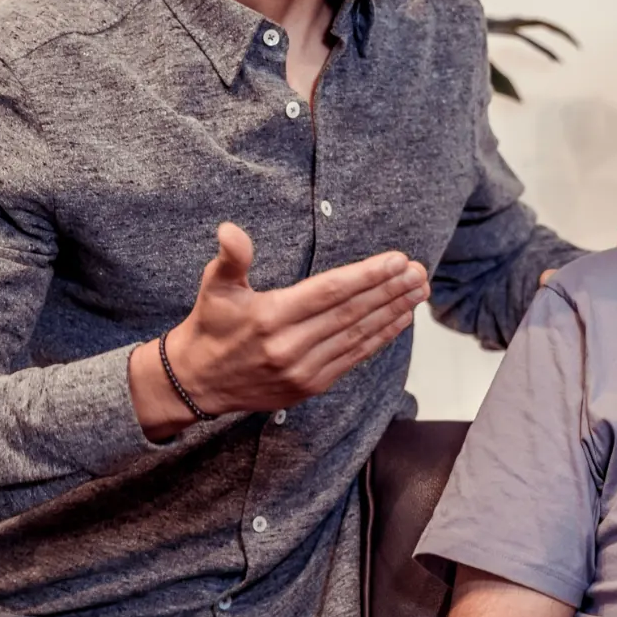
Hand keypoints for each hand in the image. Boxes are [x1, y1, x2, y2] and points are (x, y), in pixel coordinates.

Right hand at [129, 223, 429, 438]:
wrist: (197, 382)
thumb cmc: (211, 325)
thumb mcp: (214, 286)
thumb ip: (230, 258)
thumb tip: (230, 230)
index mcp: (270, 317)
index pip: (330, 292)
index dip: (367, 276)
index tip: (397, 260)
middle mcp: (290, 346)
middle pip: (352, 313)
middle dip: (390, 291)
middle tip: (420, 272)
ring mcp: (303, 370)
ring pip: (358, 336)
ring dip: (393, 313)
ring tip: (419, 291)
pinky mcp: (310, 386)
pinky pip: (353, 358)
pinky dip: (380, 339)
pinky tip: (400, 320)